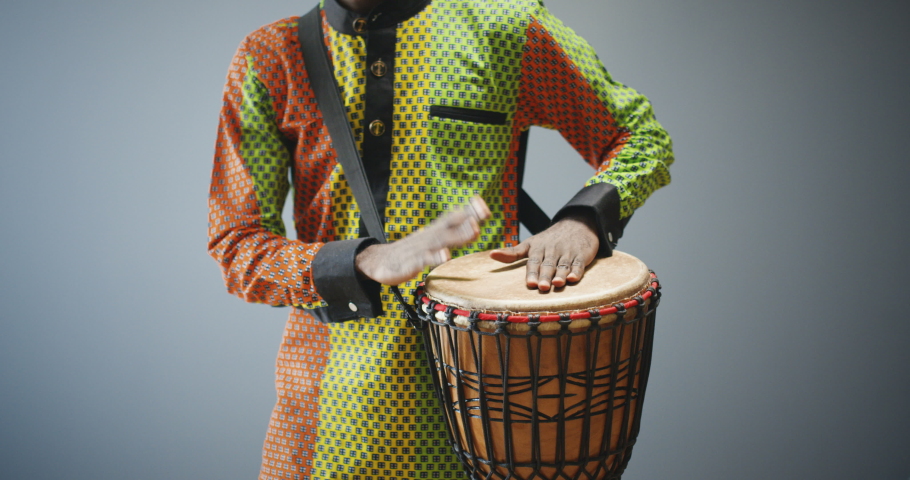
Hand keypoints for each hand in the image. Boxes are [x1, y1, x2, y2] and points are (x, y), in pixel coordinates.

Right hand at [355, 196, 491, 284]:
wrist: (380, 261)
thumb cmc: (410, 251)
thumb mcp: (432, 239)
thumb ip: (451, 231)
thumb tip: (471, 220)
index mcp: (435, 231)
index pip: (454, 218)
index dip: (469, 211)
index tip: (485, 206)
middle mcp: (430, 237)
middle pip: (451, 226)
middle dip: (468, 220)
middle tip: (485, 213)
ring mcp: (421, 248)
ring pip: (442, 241)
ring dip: (458, 235)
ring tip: (475, 231)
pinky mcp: (412, 262)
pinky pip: (424, 259)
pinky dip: (435, 257)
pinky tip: (446, 255)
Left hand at [489, 212, 598, 291]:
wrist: (576, 224)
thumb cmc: (549, 239)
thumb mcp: (530, 244)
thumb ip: (512, 253)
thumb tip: (491, 255)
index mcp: (538, 248)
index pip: (534, 262)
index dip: (532, 273)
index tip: (530, 283)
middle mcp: (552, 250)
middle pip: (548, 265)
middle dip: (544, 276)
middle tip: (541, 287)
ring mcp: (567, 252)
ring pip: (563, 265)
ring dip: (560, 274)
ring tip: (557, 284)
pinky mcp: (581, 255)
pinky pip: (579, 264)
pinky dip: (577, 271)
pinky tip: (574, 278)